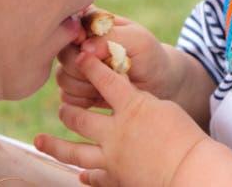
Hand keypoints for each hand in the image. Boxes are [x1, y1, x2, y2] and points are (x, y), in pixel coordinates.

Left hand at [37, 51, 210, 186]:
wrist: (190, 167)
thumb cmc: (185, 134)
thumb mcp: (163, 108)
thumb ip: (140, 103)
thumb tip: (127, 103)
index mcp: (132, 107)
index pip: (105, 81)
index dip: (91, 67)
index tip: (78, 58)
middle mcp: (115, 131)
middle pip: (80, 118)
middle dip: (68, 110)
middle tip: (62, 107)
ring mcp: (112, 157)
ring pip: (74, 152)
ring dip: (56, 145)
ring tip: (41, 140)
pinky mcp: (116, 178)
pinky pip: (94, 177)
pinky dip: (87, 175)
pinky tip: (81, 175)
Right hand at [56, 7, 171, 108]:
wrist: (158, 84)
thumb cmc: (149, 56)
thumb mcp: (138, 39)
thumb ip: (112, 36)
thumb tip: (84, 46)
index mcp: (93, 23)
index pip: (69, 25)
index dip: (77, 39)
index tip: (94, 50)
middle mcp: (80, 44)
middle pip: (62, 53)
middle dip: (84, 65)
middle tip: (109, 69)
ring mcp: (76, 68)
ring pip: (62, 77)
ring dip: (86, 84)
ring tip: (110, 82)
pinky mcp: (76, 91)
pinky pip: (67, 97)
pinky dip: (84, 100)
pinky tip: (102, 96)